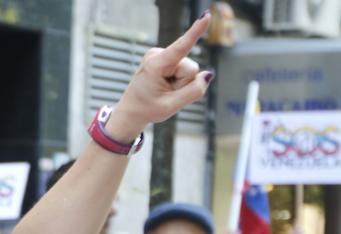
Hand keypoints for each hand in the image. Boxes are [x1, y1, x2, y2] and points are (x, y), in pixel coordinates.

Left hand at [106, 13, 212, 140]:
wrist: (132, 110)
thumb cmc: (147, 109)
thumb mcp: (170, 106)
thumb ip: (193, 92)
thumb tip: (208, 75)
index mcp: (155, 65)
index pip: (181, 47)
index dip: (195, 31)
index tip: (206, 15)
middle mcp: (158, 54)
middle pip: (191, 68)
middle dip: (183, 83)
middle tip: (166, 92)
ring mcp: (162, 54)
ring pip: (189, 70)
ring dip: (180, 83)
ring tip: (163, 89)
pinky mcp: (167, 57)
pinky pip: (185, 69)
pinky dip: (179, 80)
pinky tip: (165, 84)